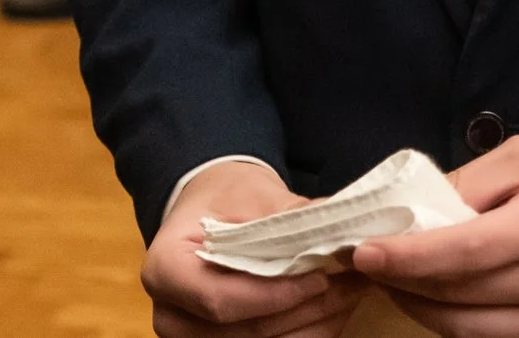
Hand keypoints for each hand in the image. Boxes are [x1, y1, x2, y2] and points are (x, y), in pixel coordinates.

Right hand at [144, 162, 364, 337]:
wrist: (211, 210)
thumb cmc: (227, 198)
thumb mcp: (255, 194)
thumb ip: (292, 216)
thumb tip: (338, 222)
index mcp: (165, 269)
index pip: (220, 300)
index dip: (274, 295)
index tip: (320, 276)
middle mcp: (170, 315)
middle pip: (245, 332)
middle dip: (305, 309)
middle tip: (354, 282)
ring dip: (314, 324)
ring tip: (351, 292)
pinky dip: (308, 332)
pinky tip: (335, 310)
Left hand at [352, 135, 518, 337]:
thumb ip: (469, 183)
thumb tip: (414, 215)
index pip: (462, 252)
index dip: (407, 258)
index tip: (364, 252)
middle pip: (461, 298)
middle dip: (406, 284)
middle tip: (375, 266)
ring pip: (473, 332)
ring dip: (426, 312)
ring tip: (402, 285)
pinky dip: (463, 328)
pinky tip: (444, 303)